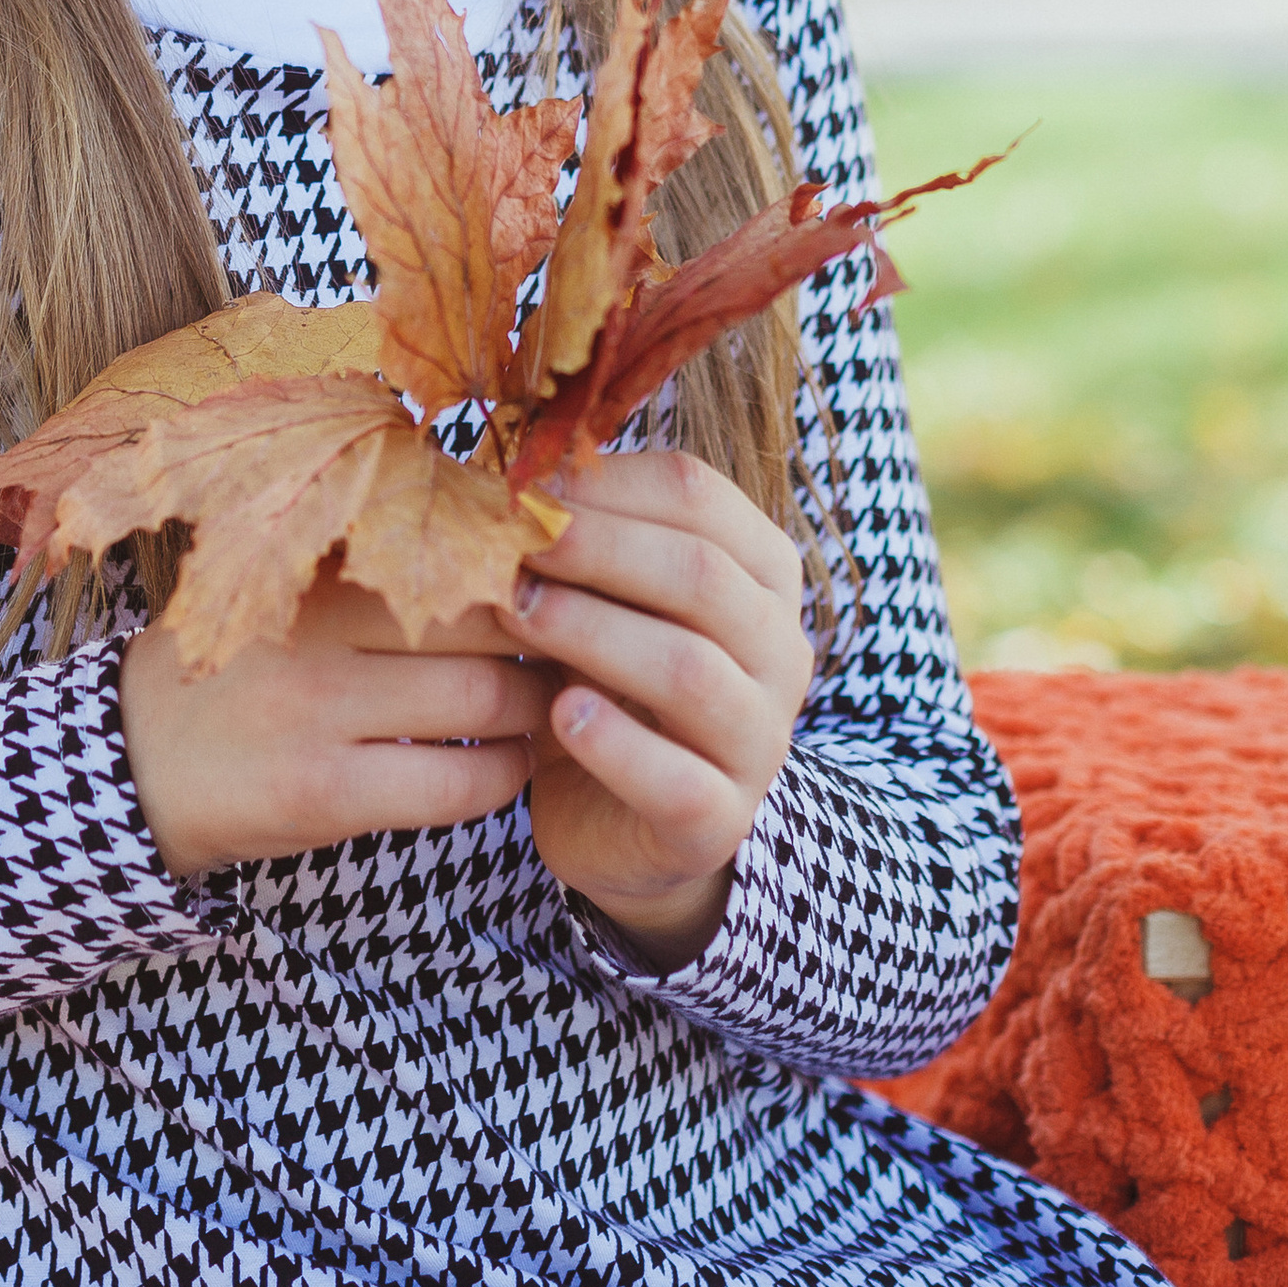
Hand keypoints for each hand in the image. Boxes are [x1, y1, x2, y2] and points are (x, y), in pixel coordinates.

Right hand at [120, 565, 551, 880]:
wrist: (127, 763)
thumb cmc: (235, 666)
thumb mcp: (284, 585)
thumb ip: (372, 558)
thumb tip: (507, 519)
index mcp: (318, 562)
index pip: (465, 544)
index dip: (536, 567)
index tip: (571, 580)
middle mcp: (319, 626)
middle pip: (492, 616)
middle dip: (556, 635)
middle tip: (585, 646)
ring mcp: (319, 712)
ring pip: (487, 700)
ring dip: (541, 711)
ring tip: (552, 708)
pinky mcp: (323, 794)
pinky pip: (457, 784)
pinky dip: (503, 777)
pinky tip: (505, 767)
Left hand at [513, 445, 811, 972]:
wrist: (612, 816)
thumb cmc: (600, 675)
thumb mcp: (593, 596)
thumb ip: (574, 537)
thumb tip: (507, 464)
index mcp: (760, 573)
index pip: (700, 497)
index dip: (608, 484)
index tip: (526, 482)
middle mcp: (780, 651)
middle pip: (701, 576)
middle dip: (599, 550)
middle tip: (513, 541)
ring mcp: (760, 741)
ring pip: (691, 673)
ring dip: (595, 634)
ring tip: (520, 615)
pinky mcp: (720, 822)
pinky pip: (678, 782)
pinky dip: (616, 746)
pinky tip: (560, 716)